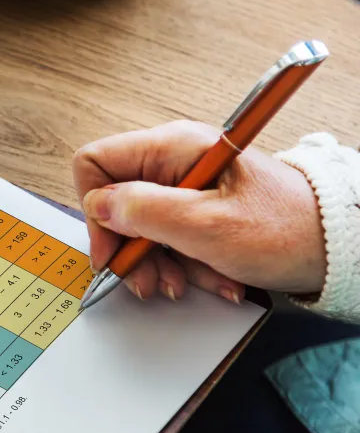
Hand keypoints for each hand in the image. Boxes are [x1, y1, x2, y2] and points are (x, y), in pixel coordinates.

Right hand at [74, 120, 325, 302]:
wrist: (337, 246)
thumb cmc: (285, 229)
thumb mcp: (207, 225)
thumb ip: (145, 212)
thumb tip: (100, 206)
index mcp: (172, 149)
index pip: (96, 164)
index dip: (96, 210)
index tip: (113, 250)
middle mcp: (173, 162)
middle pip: (117, 204)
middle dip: (130, 250)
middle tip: (149, 281)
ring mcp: (185, 187)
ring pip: (141, 229)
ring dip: (159, 265)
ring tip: (187, 283)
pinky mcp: (198, 210)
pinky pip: (169, 240)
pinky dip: (184, 265)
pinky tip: (210, 279)